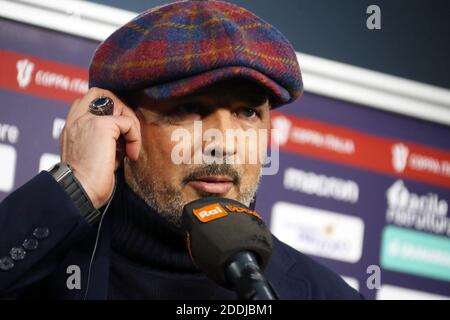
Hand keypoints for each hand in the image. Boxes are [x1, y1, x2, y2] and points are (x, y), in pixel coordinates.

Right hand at [60, 88, 140, 207]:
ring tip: (130, 148)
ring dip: (131, 125)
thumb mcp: (92, 156)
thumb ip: (101, 142)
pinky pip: (127, 122)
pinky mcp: (101, 125)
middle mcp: (76, 119)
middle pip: (102, 93)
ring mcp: (87, 120)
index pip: (89, 101)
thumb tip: (123, 137)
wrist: (78, 192)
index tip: (120, 134)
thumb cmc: (87, 183)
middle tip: (129, 133)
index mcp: (71, 127)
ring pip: (118, 104)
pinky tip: (131, 155)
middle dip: (122, 110)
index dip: (109, 111)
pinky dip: (135, 137)